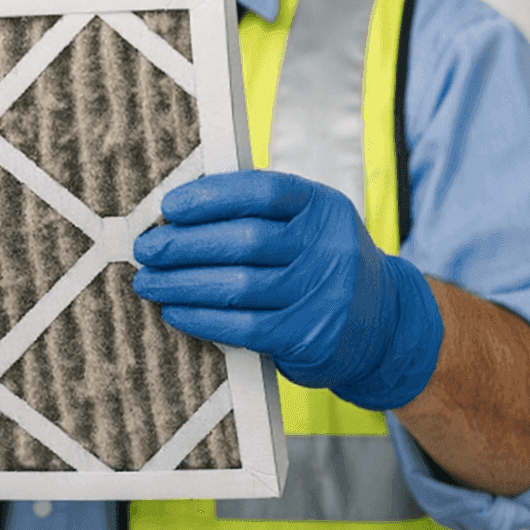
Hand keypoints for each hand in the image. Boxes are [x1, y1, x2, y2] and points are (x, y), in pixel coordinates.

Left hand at [132, 170, 442, 410]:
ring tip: (149, 282)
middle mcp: (329, 247)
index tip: (169, 206)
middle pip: (244, 240)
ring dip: (182, 284)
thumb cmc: (320, 263)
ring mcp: (322, 295)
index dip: (210, 197)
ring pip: (237, 286)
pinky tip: (175, 311)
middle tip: (146, 249)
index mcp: (323, 207)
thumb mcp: (308, 224)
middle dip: (183, 244)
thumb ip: (258, 212)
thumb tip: (179, 212)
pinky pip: (243, 327)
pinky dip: (201, 319)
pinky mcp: (309, 337)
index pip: (262, 191)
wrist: (383, 324)